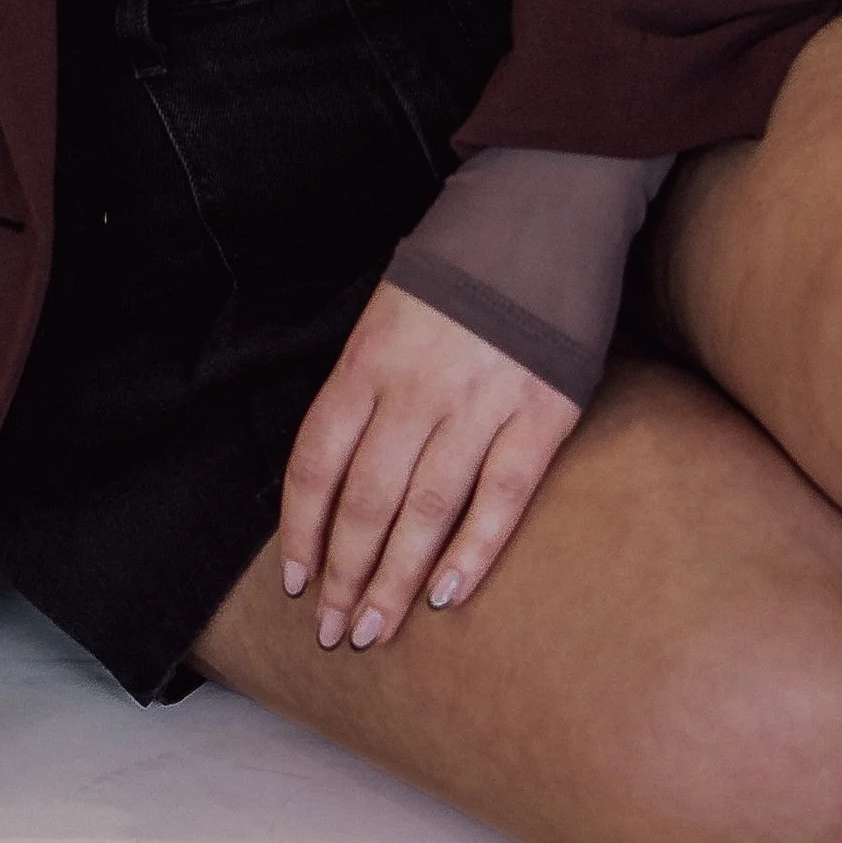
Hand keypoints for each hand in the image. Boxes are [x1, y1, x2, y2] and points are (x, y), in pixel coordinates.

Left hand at [279, 284, 581, 651]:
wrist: (544, 210)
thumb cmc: (458, 273)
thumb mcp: (386, 316)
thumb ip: (365, 392)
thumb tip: (337, 477)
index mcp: (367, 361)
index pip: (317, 462)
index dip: (303, 529)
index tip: (297, 582)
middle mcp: (415, 386)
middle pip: (366, 500)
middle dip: (345, 574)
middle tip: (335, 632)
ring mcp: (480, 401)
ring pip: (425, 509)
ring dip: (395, 580)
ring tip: (375, 630)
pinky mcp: (541, 412)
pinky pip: (500, 496)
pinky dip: (471, 551)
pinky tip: (445, 595)